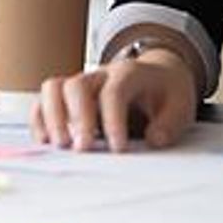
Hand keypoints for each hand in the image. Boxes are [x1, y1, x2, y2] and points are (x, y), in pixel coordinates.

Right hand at [29, 51, 198, 151]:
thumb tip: (153, 138)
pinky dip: (40, 120)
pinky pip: (45, 101)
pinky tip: (46, 140)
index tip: (118, 148)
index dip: (113, 121)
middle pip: (75, 85)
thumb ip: (170, 123)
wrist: (158, 75)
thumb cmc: (166, 92)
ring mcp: (81, 83)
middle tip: (83, 148)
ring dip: (52, 117)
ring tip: (60, 144)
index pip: (113, 92)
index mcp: (128, 73)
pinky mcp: (69, 97)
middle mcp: (99, 75)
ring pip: (53, 88)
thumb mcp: (181, 106)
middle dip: (76, 118)